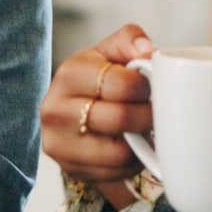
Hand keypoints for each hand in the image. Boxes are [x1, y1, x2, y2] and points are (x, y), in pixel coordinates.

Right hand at [41, 24, 155, 203]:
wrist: (71, 111)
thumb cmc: (98, 77)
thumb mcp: (110, 51)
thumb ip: (130, 40)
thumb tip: (148, 51)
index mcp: (69, 74)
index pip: (121, 84)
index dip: (146, 87)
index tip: (150, 87)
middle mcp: (55, 109)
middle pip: (121, 119)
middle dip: (148, 116)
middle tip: (155, 111)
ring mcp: (59, 143)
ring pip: (120, 152)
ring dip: (140, 142)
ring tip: (142, 128)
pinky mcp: (70, 168)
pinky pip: (116, 172)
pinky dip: (132, 162)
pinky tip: (130, 145)